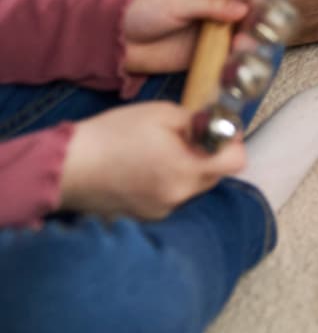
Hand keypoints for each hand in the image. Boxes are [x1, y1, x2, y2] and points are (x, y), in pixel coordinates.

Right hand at [57, 102, 246, 219]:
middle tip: (185, 139)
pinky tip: (142, 171)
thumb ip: (197, 122)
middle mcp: (178, 198)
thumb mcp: (162, 114)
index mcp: (187, 170)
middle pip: (215, 177)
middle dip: (208, 157)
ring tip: (157, 155)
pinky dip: (165, 185)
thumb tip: (216, 127)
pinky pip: (169, 199)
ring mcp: (160, 212)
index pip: (236, 162)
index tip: (217, 132)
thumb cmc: (113, 135)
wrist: (66, 167)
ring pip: (191, 189)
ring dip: (185, 172)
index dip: (231, 143)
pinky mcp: (143, 218)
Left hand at [120, 0, 248, 74]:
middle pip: (245, 18)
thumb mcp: (177, 2)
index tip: (268, 9)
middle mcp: (217, 14)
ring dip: (246, 44)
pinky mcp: (204, 58)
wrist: (117, 42)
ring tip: (243, 48)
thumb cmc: (144, 11)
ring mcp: (211, 37)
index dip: (257, 0)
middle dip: (254, 25)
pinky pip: (224, 59)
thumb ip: (211, 6)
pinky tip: (236, 62)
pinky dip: (233, 61)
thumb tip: (244, 9)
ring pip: (238, 39)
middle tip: (253, 33)